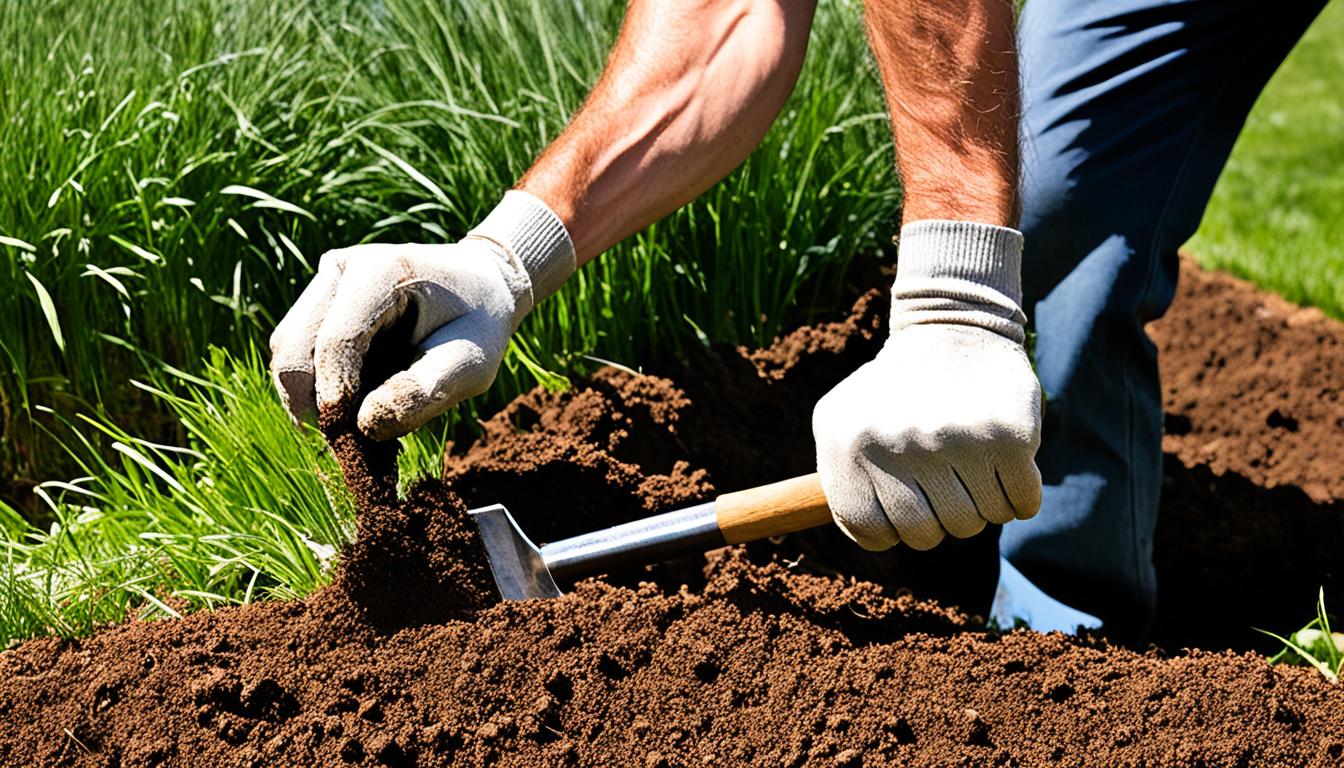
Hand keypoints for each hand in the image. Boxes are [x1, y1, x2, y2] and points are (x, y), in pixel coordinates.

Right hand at [269, 191, 573, 439]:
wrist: (481, 289)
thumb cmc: (479, 325)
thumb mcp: (473, 363)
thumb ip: (423, 392)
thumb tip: (364, 426)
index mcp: (382, 271)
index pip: (336, 340)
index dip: (334, 393)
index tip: (349, 438)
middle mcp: (343, 268)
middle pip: (294, 345)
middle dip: (312, 401)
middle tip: (345, 443)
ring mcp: (326, 282)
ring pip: (286, 350)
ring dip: (308, 396)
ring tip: (350, 426)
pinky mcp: (319, 301)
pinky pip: (297, 351)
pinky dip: (314, 386)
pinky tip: (348, 406)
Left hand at [813, 221, 1041, 550]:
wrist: (951, 327)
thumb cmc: (892, 391)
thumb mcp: (839, 422)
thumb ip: (837, 483)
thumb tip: (866, 538)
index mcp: (849, 444)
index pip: (873, 533)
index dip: (892, 530)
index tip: (904, 504)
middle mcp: (897, 442)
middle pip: (925, 535)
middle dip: (937, 518)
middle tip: (940, 479)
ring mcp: (953, 439)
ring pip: (974, 524)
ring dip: (978, 504)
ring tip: (968, 461)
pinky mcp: (1007, 435)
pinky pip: (1021, 506)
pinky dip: (1019, 495)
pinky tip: (1003, 461)